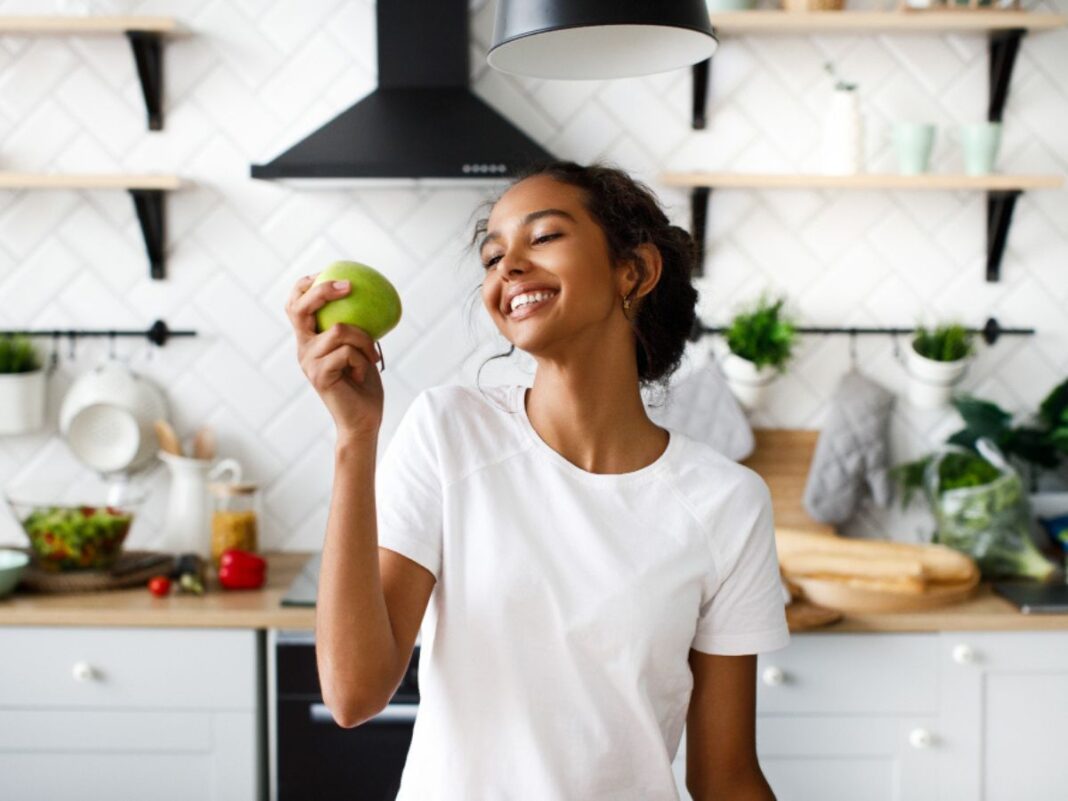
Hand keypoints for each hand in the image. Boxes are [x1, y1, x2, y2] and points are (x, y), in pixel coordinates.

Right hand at [286, 273, 384, 439]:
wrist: (364, 419)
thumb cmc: (364, 383)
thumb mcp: (361, 347)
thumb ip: (356, 326)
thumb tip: (369, 294)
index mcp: (309, 339)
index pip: (295, 305)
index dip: (304, 285)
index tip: (325, 271)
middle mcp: (303, 348)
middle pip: (300, 308)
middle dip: (322, 291)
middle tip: (348, 286)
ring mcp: (308, 362)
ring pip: (340, 330)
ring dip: (364, 340)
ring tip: (372, 355)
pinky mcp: (319, 375)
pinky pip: (347, 352)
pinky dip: (362, 359)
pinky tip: (362, 373)